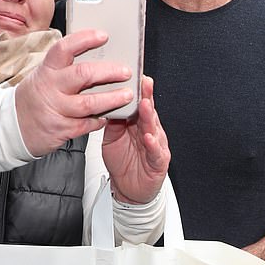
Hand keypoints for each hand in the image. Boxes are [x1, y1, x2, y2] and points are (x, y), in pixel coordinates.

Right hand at [15, 29, 133, 156]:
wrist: (13, 126)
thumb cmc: (35, 96)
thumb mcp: (44, 75)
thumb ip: (66, 67)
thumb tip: (97, 54)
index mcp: (47, 69)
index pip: (64, 48)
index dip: (85, 39)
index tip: (103, 35)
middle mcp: (51, 87)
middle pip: (83, 75)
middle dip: (109, 72)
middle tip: (125, 72)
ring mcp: (55, 109)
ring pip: (89, 103)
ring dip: (112, 99)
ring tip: (127, 95)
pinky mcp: (61, 129)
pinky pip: (87, 124)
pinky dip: (100, 120)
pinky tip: (109, 116)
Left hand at [101, 76, 169, 203]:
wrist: (128, 189)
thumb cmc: (122, 162)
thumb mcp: (111, 139)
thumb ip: (112, 123)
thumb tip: (105, 104)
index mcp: (137, 124)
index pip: (139, 103)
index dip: (139, 90)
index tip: (135, 75)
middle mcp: (149, 131)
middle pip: (149, 111)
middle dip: (147, 96)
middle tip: (143, 82)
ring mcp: (156, 146)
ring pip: (154, 128)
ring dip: (150, 116)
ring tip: (145, 105)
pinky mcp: (158, 162)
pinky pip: (156, 152)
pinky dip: (152, 144)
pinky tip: (149, 137)